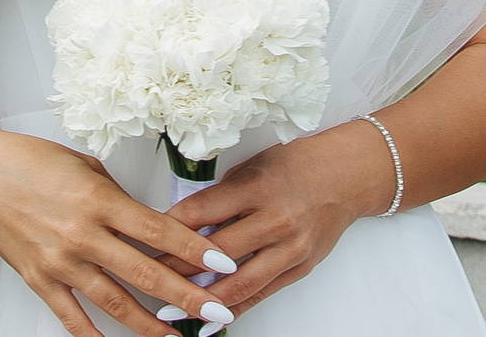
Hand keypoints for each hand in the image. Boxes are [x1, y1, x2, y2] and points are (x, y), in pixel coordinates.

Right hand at [0, 126, 232, 336]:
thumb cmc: (32, 162)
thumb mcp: (86, 168)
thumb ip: (119, 199)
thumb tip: (151, 225)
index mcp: (98, 200)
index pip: (158, 231)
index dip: (195, 250)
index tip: (223, 263)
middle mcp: (82, 234)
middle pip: (145, 273)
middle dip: (186, 297)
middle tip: (217, 312)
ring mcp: (60, 261)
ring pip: (115, 302)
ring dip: (150, 325)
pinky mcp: (39, 279)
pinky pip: (72, 318)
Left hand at [157, 124, 390, 319]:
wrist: (345, 177)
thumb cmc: (293, 166)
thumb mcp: (251, 168)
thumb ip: (219, 198)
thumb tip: (178, 225)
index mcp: (257, 187)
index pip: (200, 212)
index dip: (166, 230)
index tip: (140, 240)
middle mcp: (276, 220)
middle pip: (215, 253)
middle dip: (175, 270)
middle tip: (144, 278)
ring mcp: (291, 249)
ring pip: (238, 284)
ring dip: (200, 300)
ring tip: (169, 311)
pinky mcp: (299, 269)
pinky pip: (260, 295)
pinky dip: (232, 310)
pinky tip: (208, 320)